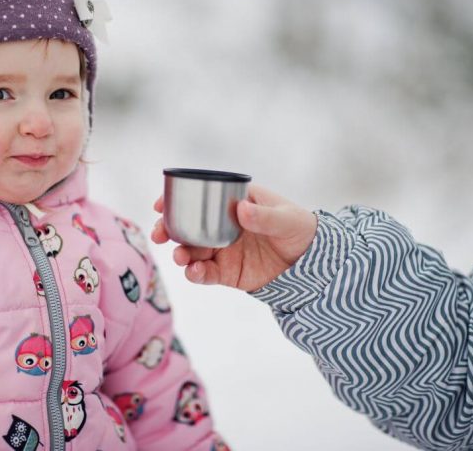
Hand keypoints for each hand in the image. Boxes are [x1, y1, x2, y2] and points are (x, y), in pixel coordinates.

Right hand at [151, 184, 317, 291]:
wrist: (312, 264)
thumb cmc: (299, 229)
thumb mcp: (286, 219)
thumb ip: (264, 216)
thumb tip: (241, 210)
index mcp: (231, 203)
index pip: (198, 198)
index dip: (175, 200)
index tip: (161, 204)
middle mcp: (221, 226)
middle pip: (186, 226)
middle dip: (168, 229)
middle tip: (160, 235)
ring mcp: (222, 250)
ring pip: (191, 251)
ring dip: (180, 253)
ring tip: (181, 257)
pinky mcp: (226, 273)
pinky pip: (204, 274)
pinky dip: (195, 274)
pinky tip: (194, 273)